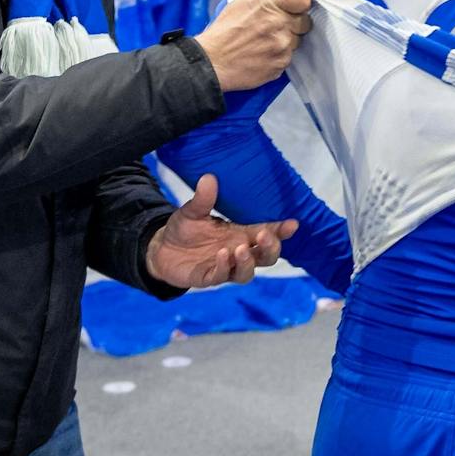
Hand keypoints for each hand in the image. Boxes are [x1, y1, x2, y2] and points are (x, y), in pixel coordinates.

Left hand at [144, 174, 299, 288]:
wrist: (161, 248)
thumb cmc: (185, 229)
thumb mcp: (192, 210)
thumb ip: (203, 198)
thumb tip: (208, 178)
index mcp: (240, 234)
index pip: (267, 233)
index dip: (281, 231)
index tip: (293, 224)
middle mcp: (238, 252)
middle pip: (266, 257)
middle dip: (270, 249)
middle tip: (264, 236)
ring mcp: (224, 267)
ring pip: (247, 273)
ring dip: (247, 263)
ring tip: (239, 250)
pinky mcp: (208, 277)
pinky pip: (220, 277)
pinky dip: (222, 267)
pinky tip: (220, 256)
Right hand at [194, 0, 314, 91]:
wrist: (212, 61)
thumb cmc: (224, 31)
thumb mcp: (242, 2)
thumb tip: (284, 1)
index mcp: (270, 4)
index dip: (301, 3)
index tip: (297, 7)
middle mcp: (280, 23)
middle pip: (305, 21)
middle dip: (294, 24)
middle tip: (277, 27)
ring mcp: (282, 46)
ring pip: (297, 41)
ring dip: (286, 41)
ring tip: (264, 43)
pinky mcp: (281, 65)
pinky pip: (288, 58)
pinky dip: (278, 57)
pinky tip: (262, 55)